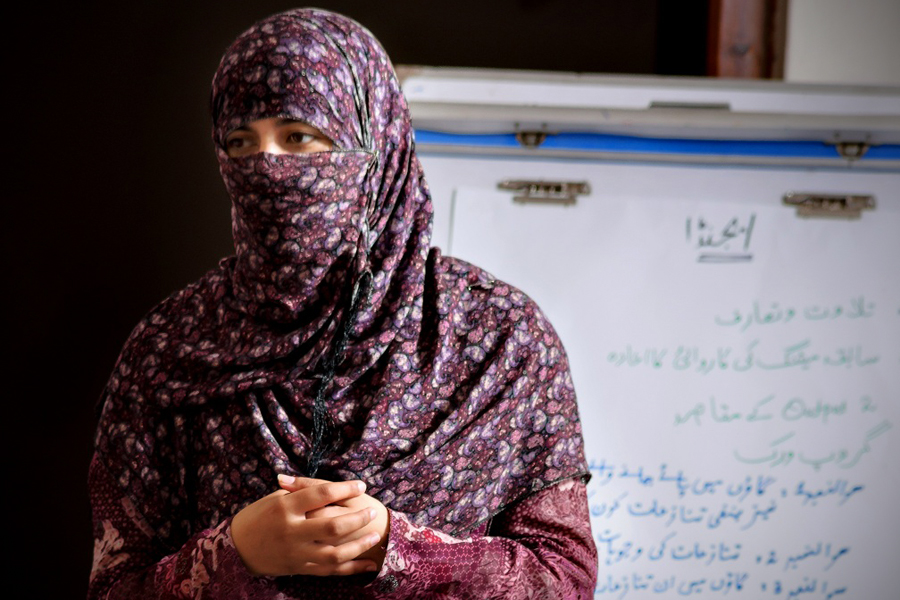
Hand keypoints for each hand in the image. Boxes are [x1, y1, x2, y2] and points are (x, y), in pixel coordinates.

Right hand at [231, 478, 381, 576]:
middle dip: (358, 519)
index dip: (344, 489)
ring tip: (375, 536)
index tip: (360, 486)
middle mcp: (292, 531)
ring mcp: (296, 553)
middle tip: (372, 511)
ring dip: (359, 546)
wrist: (237, 549)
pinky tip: (368, 564)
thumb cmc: (259, 517)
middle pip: (332, 526)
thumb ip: (301, 491)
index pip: (321, 494)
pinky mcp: (299, 568)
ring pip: (334, 553)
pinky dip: (351, 568)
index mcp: (286, 508)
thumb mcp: (276, 498)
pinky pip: (329, 570)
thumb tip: (329, 485)